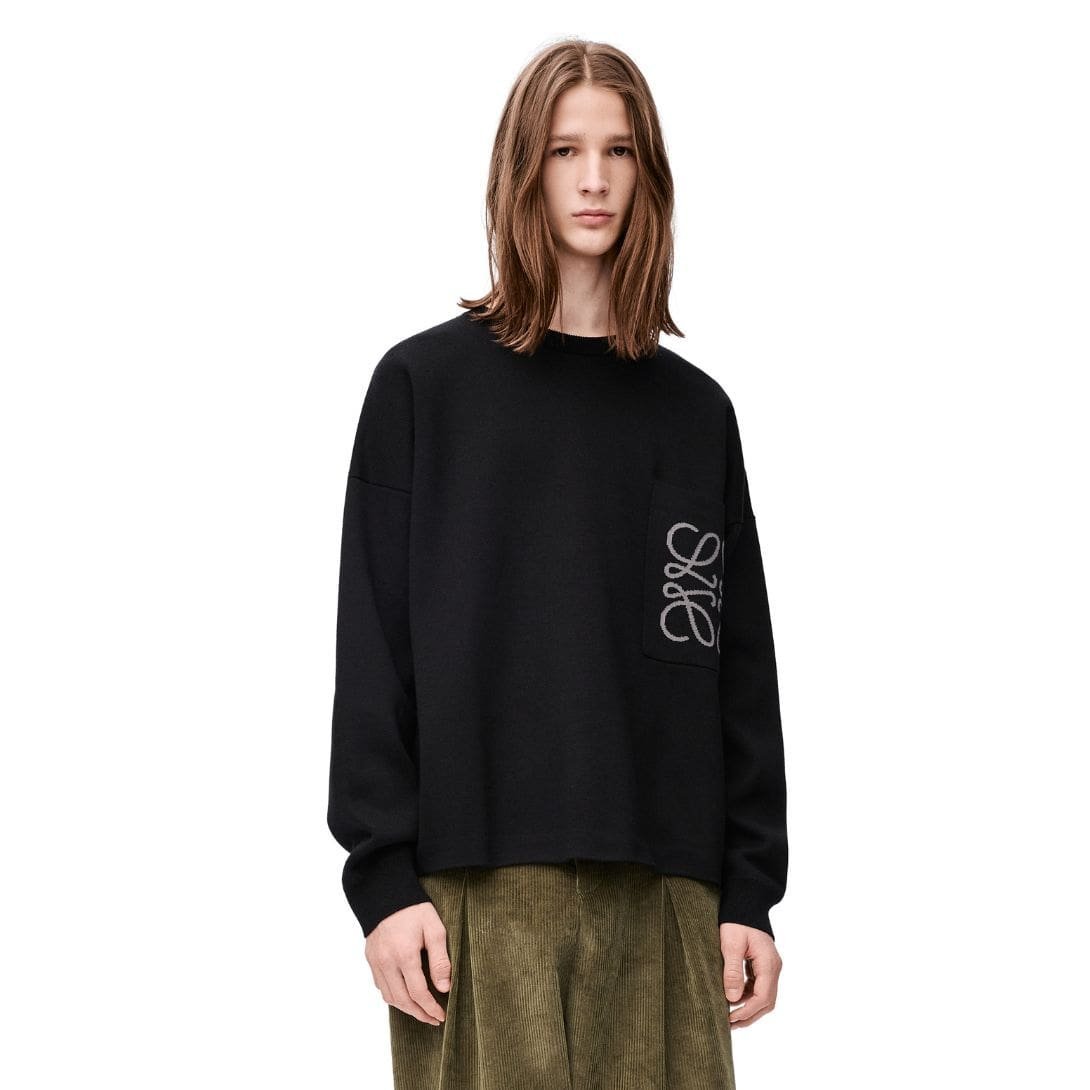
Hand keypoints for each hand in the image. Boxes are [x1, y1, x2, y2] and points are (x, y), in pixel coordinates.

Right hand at [365, 901, 452, 1025]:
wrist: (385, 892)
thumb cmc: (413, 909)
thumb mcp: (434, 928)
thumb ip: (440, 959)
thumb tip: (444, 988)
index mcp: (404, 955)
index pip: (418, 993)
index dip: (430, 1008)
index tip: (442, 1015)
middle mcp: (387, 962)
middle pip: (402, 1000)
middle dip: (419, 1014)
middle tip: (433, 1019)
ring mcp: (376, 962)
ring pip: (389, 997)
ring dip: (405, 1008)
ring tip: (421, 1011)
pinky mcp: (370, 959)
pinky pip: (381, 986)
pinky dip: (393, 996)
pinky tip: (404, 995)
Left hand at [719, 922, 781, 1027]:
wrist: (745, 902)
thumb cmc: (737, 920)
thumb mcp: (731, 945)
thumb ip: (733, 971)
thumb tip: (733, 998)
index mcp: (768, 964)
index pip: (763, 997)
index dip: (747, 1011)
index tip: (730, 1018)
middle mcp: (773, 967)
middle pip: (767, 1001)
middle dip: (750, 1015)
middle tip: (730, 1023)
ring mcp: (770, 966)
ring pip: (764, 995)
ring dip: (749, 1007)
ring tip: (730, 1015)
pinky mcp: (764, 964)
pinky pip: (759, 986)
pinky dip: (749, 996)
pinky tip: (735, 997)